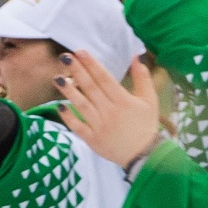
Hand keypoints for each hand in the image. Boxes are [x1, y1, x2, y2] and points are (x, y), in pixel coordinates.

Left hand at [55, 50, 160, 170]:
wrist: (145, 155)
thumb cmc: (146, 125)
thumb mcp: (150, 100)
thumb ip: (143, 77)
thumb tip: (137, 55)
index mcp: (123, 101)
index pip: (104, 78)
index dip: (92, 64)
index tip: (80, 52)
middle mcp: (110, 111)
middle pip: (91, 88)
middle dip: (77, 71)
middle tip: (64, 57)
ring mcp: (100, 126)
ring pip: (82, 106)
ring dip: (69, 92)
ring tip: (57, 78)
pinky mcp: (93, 140)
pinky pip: (78, 127)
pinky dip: (69, 117)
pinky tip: (60, 106)